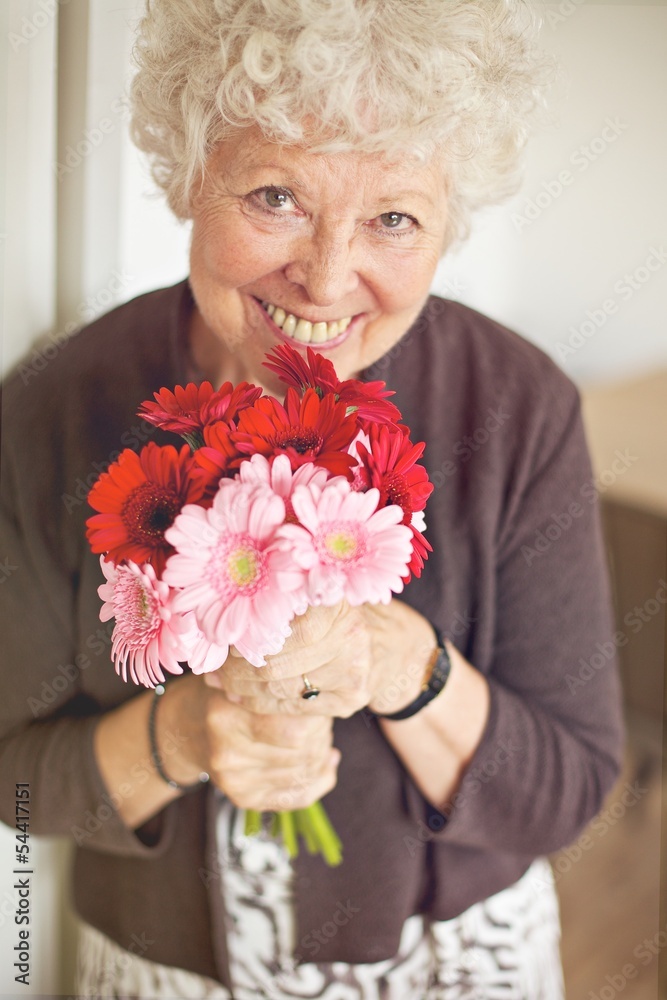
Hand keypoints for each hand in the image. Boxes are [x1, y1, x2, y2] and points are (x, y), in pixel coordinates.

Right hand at [157, 673, 339, 811]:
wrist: (188, 729)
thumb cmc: (227, 695)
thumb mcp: (244, 678)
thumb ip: (278, 685)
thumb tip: (326, 699)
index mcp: (227, 714)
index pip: (296, 725)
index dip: (317, 714)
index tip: (318, 700)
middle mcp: (228, 752)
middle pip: (303, 749)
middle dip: (322, 732)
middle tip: (321, 718)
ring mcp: (235, 780)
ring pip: (305, 772)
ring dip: (322, 752)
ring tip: (317, 735)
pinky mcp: (244, 799)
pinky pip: (299, 796)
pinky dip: (321, 778)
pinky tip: (324, 762)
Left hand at [204, 599, 437, 717]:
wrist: (392, 646)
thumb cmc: (338, 614)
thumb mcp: (314, 593)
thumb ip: (277, 595)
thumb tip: (217, 609)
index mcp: (334, 599)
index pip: (275, 625)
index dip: (241, 636)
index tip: (218, 637)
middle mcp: (349, 634)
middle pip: (274, 661)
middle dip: (235, 668)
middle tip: (212, 667)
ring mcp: (353, 670)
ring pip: (280, 687)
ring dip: (243, 688)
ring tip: (222, 681)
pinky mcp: (351, 700)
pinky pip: (294, 707)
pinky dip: (262, 704)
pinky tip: (244, 696)